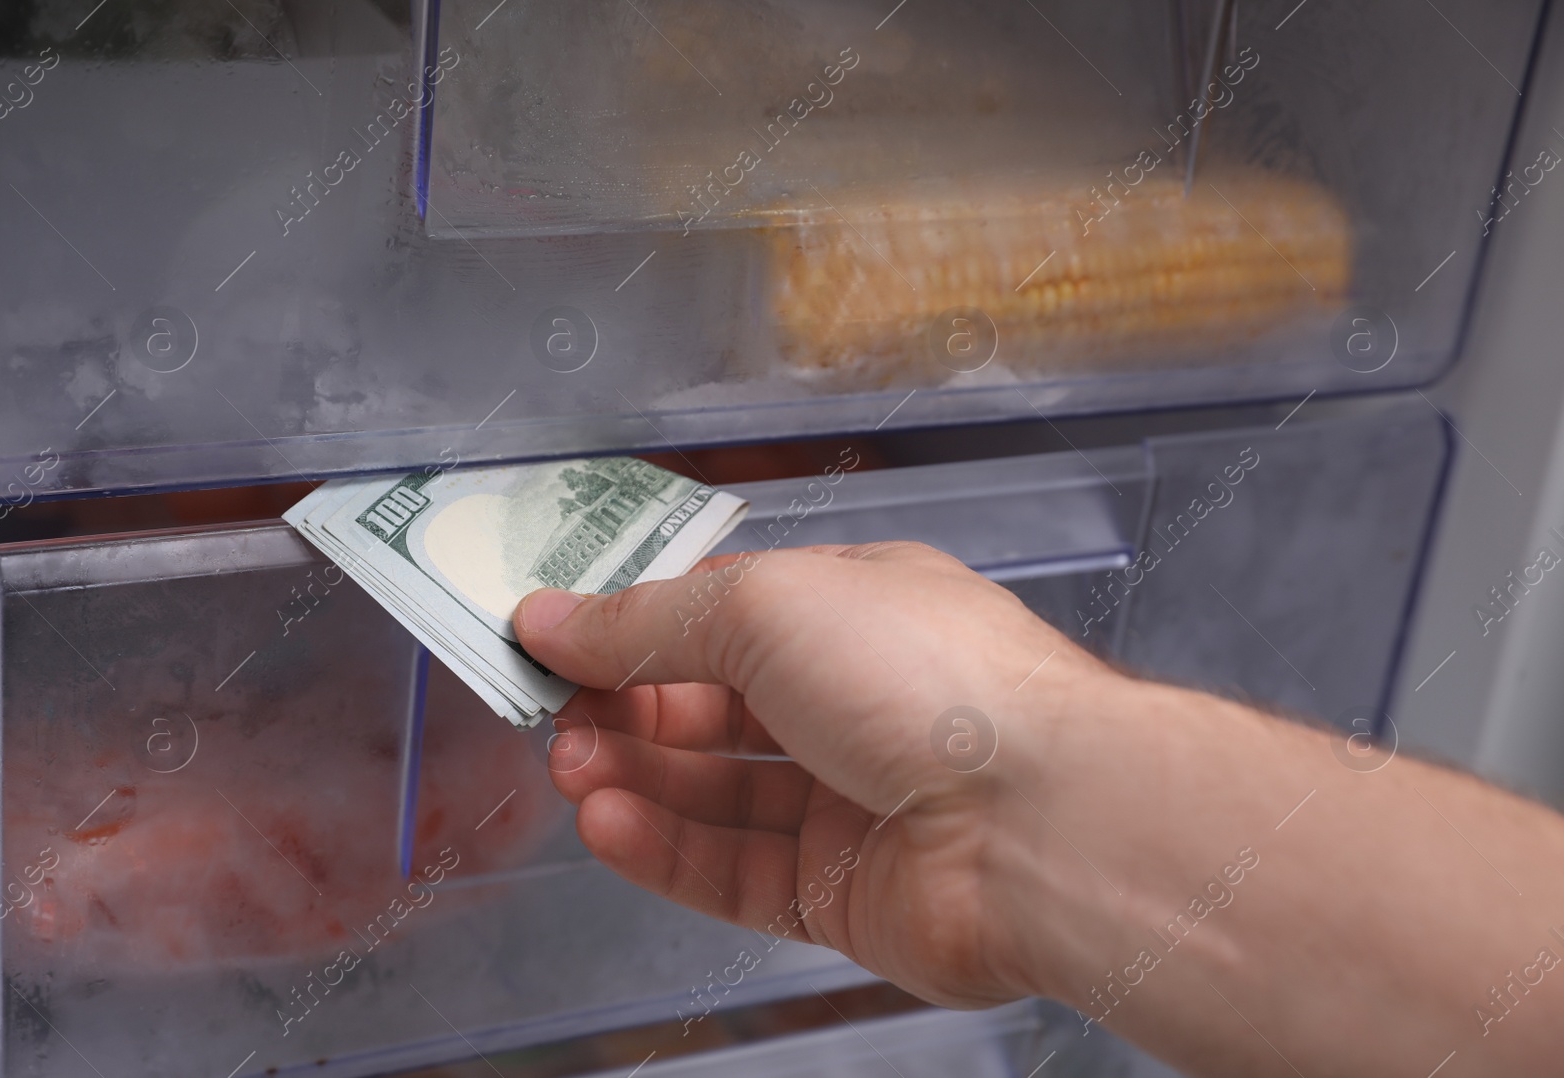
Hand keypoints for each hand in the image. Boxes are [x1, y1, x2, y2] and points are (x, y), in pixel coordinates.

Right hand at [514, 542, 1117, 1007]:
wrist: (1041, 820)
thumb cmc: (929, 678)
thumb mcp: (766, 607)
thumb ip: (647, 623)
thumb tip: (551, 618)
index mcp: (853, 610)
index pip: (721, 615)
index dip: (635, 628)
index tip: (553, 641)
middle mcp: (855, 702)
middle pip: (711, 708)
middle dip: (625, 708)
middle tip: (554, 716)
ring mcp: (851, 802)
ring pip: (716, 793)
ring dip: (634, 779)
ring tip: (571, 771)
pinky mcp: (843, 894)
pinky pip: (735, 872)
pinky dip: (666, 850)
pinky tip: (607, 824)